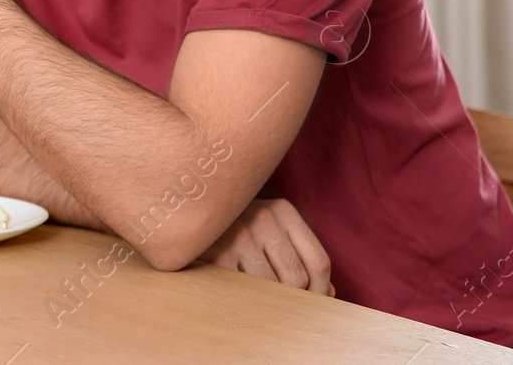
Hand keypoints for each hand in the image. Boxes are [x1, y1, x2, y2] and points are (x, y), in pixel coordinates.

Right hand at [198, 198, 336, 296]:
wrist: (181, 209)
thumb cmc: (235, 228)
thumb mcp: (271, 232)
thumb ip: (300, 258)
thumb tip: (331, 294)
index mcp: (283, 210)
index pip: (319, 262)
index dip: (320, 291)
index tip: (311, 303)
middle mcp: (263, 217)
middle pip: (297, 280)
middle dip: (291, 298)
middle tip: (276, 300)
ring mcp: (239, 234)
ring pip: (272, 289)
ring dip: (264, 298)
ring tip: (252, 290)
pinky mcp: (217, 253)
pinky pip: (244, 290)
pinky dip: (243, 296)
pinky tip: (234, 286)